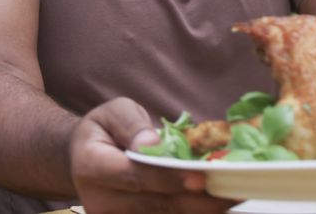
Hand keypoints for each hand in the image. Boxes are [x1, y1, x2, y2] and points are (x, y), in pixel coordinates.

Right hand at [69, 97, 238, 213]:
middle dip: (197, 201)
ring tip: (232, 197)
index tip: (201, 177)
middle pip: (155, 205)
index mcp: (92, 167)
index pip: (135, 177)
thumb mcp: (115, 112)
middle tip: (233, 190)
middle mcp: (100, 201)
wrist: (82, 159)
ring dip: (201, 210)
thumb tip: (151, 144)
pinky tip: (217, 205)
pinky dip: (193, 212)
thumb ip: (132, 125)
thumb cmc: (105, 130)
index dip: (169, 179)